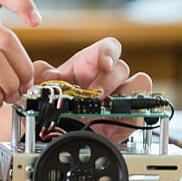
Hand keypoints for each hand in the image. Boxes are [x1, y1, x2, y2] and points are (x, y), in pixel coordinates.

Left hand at [32, 38, 152, 143]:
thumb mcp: (42, 88)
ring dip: (124, 96)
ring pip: (140, 84)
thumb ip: (40, 75)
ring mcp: (121, 97)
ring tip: (104, 110)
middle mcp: (109, 78)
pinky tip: (108, 128)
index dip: (109, 53)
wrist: (58, 133)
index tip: (104, 64)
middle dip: (109, 82)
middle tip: (95, 96)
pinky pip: (141, 114)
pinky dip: (127, 122)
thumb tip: (48, 73)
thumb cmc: (56, 104)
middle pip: (122, 68)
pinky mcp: (128, 119)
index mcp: (91, 64)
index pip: (109, 48)